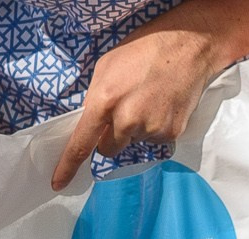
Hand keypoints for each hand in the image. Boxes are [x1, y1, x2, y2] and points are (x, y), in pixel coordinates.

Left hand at [52, 26, 219, 188]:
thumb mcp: (106, 67)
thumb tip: (90, 125)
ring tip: (149, 100)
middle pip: (108, 149)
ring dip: (135, 130)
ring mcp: (151, 129)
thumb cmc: (144, 50)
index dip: (68, 166)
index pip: (81, 144)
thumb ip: (94, 99)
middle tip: (125, 109)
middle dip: (111, 136)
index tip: (58, 183)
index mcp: (104, 101)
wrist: (190, 44)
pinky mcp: (171, 133)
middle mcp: (127, 120)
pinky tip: (162, 105)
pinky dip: (155, 128)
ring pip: (131, 144)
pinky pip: (154, 142)